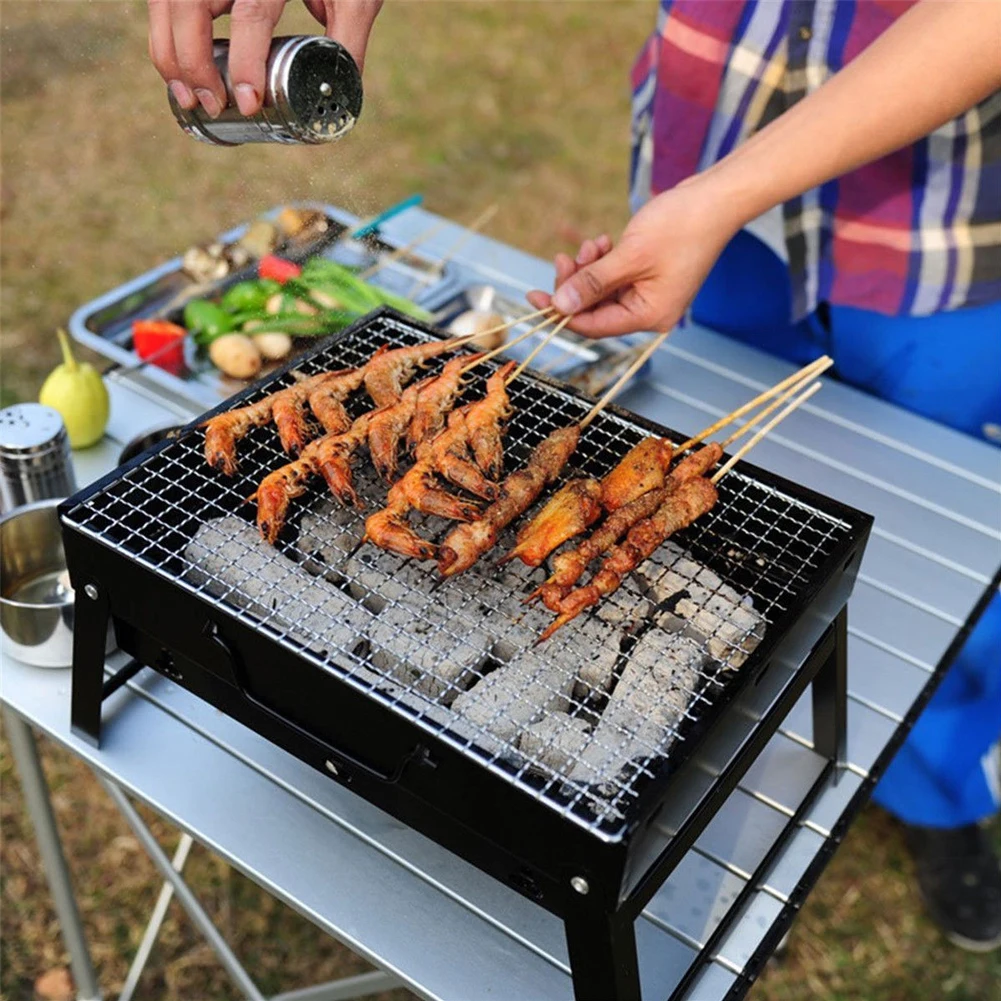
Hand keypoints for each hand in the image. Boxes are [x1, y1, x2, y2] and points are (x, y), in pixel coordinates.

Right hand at [148, 0, 382, 118]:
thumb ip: (346, 38)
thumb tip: (339, 95)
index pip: (251, 14)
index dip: (246, 62)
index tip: (249, 104)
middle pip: (189, 5)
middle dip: (192, 62)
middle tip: (210, 105)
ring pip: (166, 1)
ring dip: (169, 51)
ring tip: (188, 98)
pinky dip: (166, 32)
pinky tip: (178, 68)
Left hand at [527, 178, 739, 337]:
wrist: (716, 199)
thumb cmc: (681, 226)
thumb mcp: (629, 256)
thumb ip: (592, 283)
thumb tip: (559, 306)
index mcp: (649, 315)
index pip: (593, 326)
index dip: (562, 313)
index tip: (534, 297)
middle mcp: (650, 311)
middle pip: (595, 309)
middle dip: (575, 284)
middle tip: (563, 259)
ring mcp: (651, 294)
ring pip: (602, 291)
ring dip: (589, 269)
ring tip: (592, 243)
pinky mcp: (650, 276)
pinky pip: (615, 277)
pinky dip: (603, 261)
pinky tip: (603, 241)